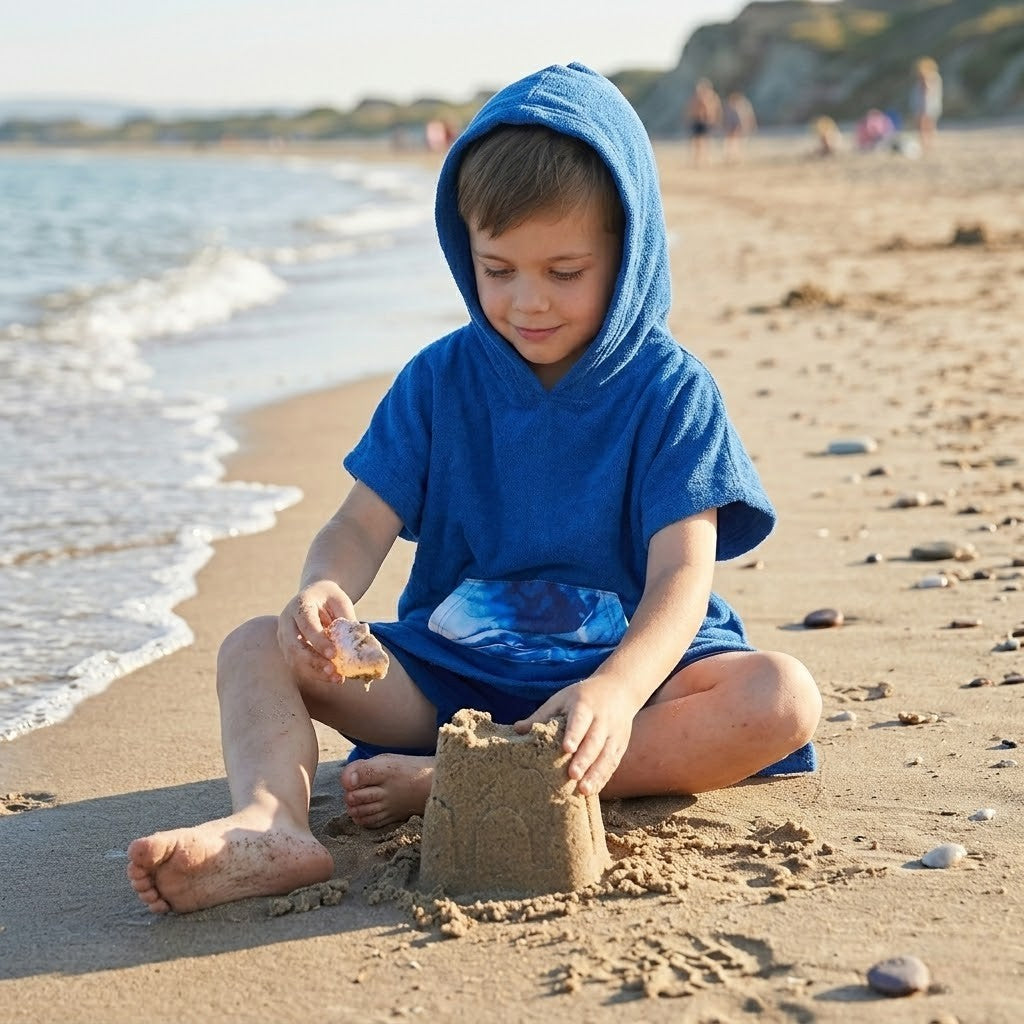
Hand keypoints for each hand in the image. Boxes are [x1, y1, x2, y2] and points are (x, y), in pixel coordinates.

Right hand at [277, 580, 355, 681]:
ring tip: (336, 678)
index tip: (333, 654)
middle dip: (314, 661)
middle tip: (333, 671)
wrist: (314, 596)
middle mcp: (286, 620)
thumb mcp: (341, 602)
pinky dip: (314, 673)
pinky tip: (331, 677)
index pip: (306, 624)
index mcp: (300, 604)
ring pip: (293, 659)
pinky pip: (297, 665)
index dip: (318, 640)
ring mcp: (283, 636)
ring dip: (314, 671)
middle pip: (294, 645)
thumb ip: (347, 620)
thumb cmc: (330, 599)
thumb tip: (361, 643)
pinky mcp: (287, 649)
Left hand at [514, 676, 639, 796]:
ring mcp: (614, 733)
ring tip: (584, 790)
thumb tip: (516, 729)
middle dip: (585, 759)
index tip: (567, 748)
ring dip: (596, 773)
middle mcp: (602, 720)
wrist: (619, 688)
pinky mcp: (621, 745)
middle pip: (595, 741)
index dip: (574, 734)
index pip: (580, 720)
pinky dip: (604, 777)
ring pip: (607, 755)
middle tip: (572, 775)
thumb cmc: (582, 697)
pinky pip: (613, 763)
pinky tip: (593, 790)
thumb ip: (542, 715)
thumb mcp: (561, 699)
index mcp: (585, 705)